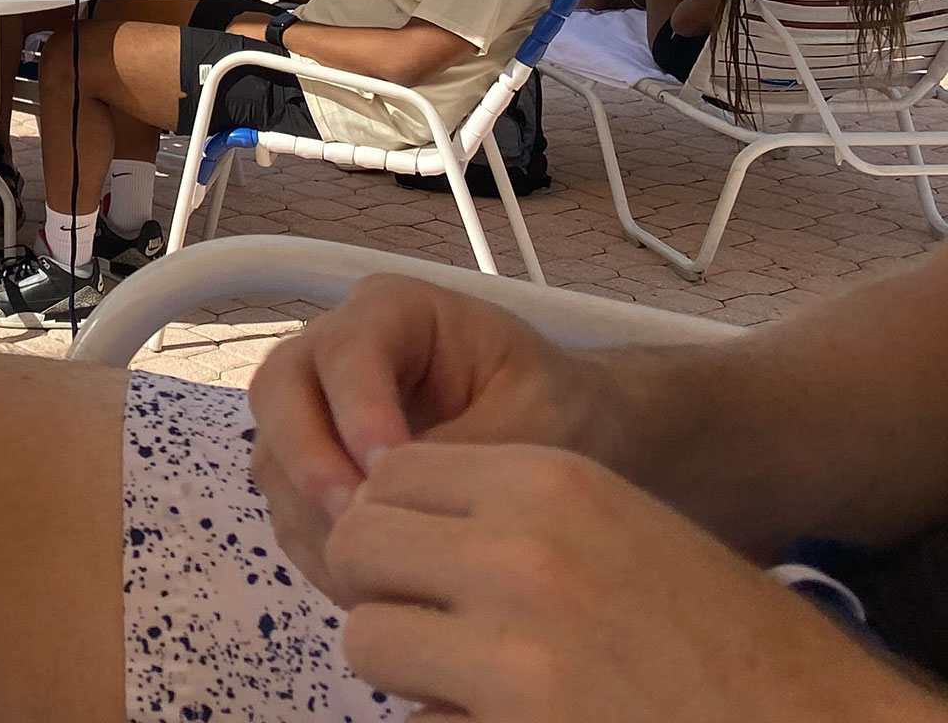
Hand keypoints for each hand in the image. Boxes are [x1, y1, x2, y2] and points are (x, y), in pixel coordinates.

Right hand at [248, 275, 624, 598]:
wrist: (573, 442)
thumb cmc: (562, 412)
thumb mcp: (534, 420)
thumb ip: (464, 451)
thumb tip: (393, 502)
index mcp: (394, 312)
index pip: (347, 350)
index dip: (356, 410)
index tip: (391, 473)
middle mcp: (336, 352)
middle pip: (278, 391)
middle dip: (309, 461)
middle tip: (356, 525)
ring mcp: (315, 410)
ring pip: (272, 453)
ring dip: (310, 514)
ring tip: (372, 570)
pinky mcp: (314, 468)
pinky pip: (286, 504)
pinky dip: (316, 546)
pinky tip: (369, 584)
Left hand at [327, 443, 934, 722]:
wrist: (811, 718)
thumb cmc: (720, 634)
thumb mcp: (618, 527)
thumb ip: (504, 517)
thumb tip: (380, 519)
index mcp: (551, 483)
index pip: (392, 472)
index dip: (393, 519)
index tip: (419, 559)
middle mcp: (521, 550)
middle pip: (358, 542)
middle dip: (380, 586)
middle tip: (431, 624)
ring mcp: (515, 645)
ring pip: (368, 636)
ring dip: (404, 663)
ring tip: (468, 680)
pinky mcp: (514, 722)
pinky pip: (414, 718)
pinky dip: (438, 719)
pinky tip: (499, 716)